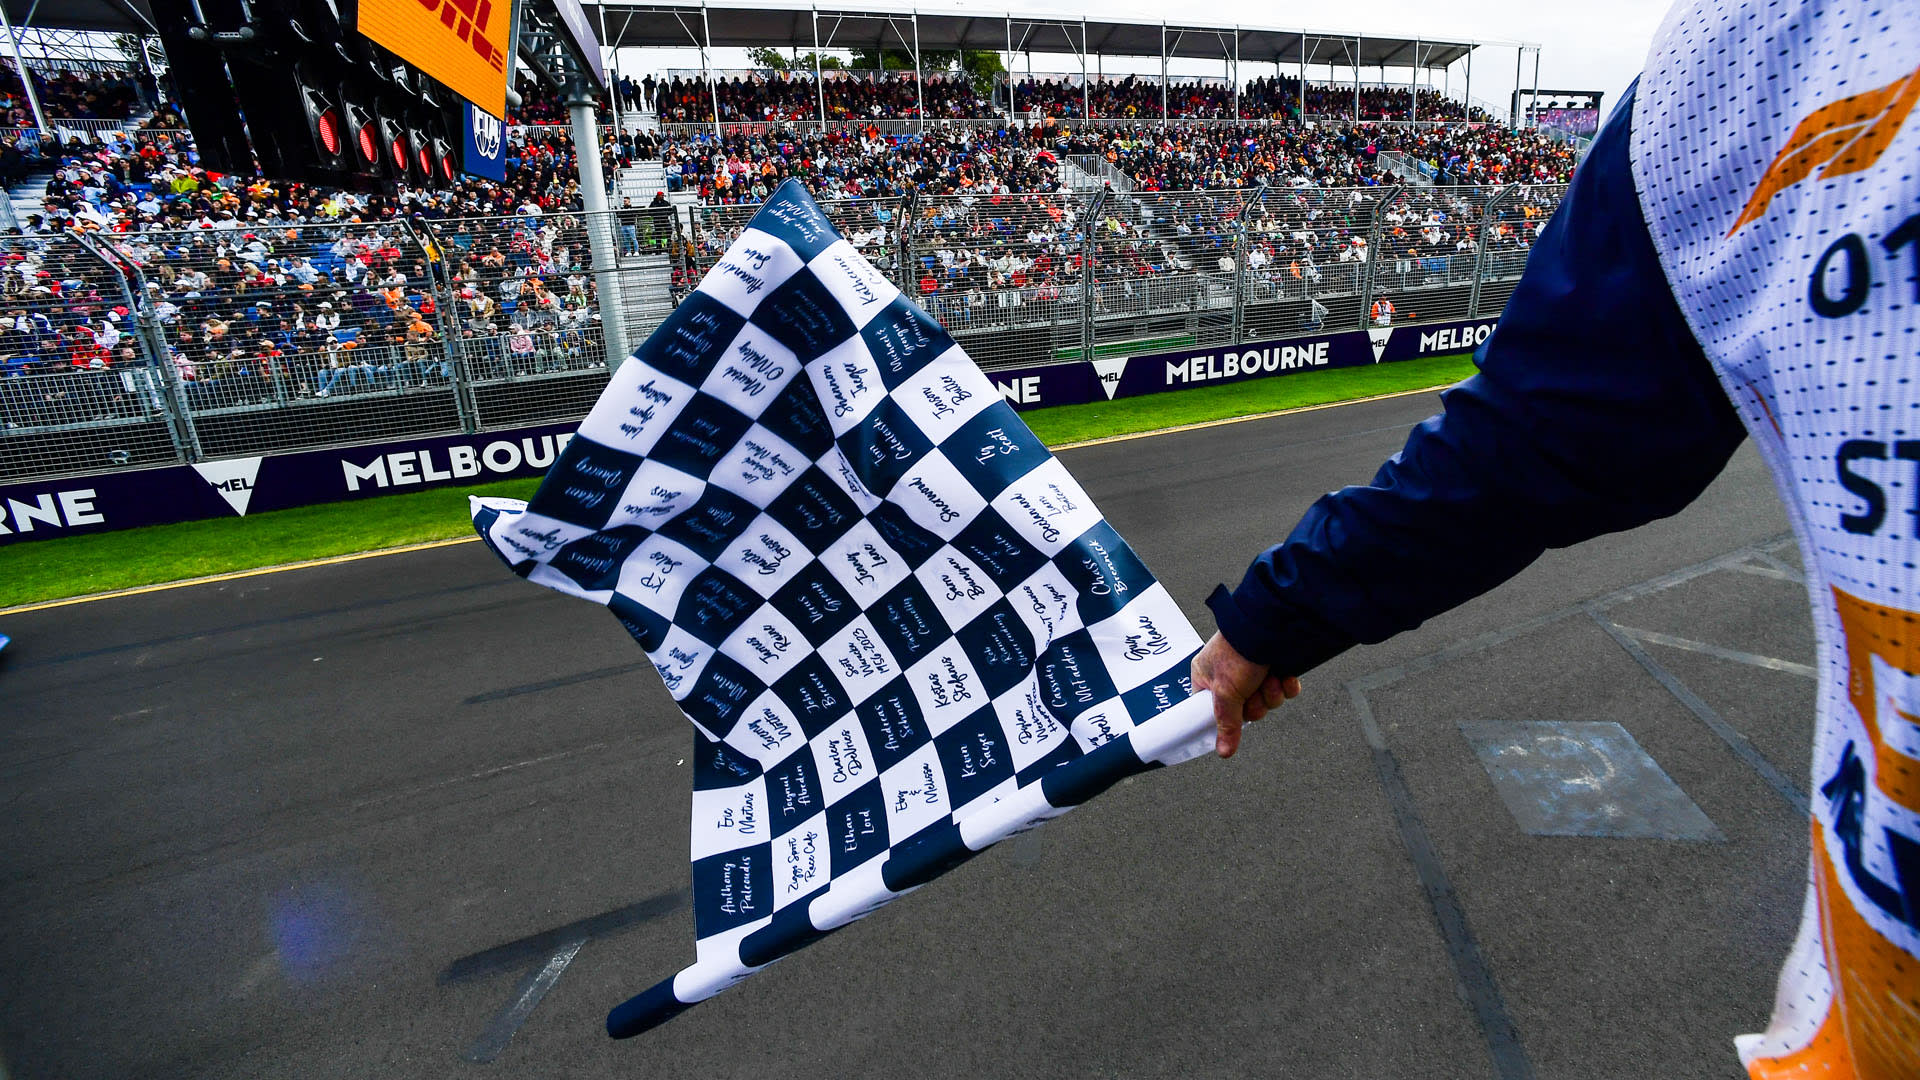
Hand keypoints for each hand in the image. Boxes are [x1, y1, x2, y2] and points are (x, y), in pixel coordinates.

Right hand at [1190, 632, 1300, 758]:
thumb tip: (1223, 752)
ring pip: (1266, 701)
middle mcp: (1230, 676)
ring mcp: (1254, 671)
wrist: (1267, 625)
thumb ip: (1226, 724)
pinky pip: (1284, 690)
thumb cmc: (1236, 652)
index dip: (1228, 715)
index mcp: (1208, 678)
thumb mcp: (1226, 693)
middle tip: (1252, 691)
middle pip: (1245, 710)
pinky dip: (1286, 686)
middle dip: (1254, 704)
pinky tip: (1284, 675)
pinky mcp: (1276, 667)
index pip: (1214, 710)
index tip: (1235, 713)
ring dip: (1270, 694)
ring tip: (1268, 678)